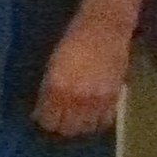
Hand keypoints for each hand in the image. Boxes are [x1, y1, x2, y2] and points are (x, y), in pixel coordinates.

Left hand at [32, 12, 130, 136]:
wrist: (104, 28)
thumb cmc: (74, 41)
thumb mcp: (54, 64)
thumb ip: (50, 88)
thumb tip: (43, 109)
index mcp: (57, 86)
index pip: (48, 119)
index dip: (44, 122)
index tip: (42, 119)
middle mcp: (77, 96)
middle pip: (67, 129)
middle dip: (60, 128)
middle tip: (57, 122)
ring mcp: (97, 99)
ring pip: (86, 128)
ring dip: (78, 127)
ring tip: (74, 120)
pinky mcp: (114, 97)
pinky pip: (104, 121)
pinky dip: (96, 123)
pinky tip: (91, 116)